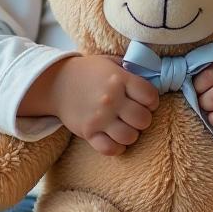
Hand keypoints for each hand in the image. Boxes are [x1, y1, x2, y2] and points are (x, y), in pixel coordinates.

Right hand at [23, 55, 158, 156]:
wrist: (57, 82)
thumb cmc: (89, 71)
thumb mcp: (111, 62)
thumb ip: (132, 70)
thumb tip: (155, 79)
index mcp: (119, 79)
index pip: (150, 96)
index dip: (152, 101)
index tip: (146, 101)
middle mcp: (110, 99)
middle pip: (143, 120)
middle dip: (143, 119)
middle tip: (136, 116)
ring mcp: (99, 117)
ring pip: (130, 137)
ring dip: (132, 134)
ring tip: (126, 127)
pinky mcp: (88, 132)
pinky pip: (110, 149)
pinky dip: (117, 147)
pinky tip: (116, 139)